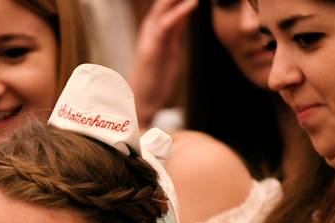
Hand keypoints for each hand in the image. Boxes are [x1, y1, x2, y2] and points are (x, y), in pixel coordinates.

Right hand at [129, 0, 197, 126]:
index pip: (169, 3)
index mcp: (155, 28)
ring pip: (164, 7)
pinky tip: (193, 3)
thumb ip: (175, 31)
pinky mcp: (152, 49)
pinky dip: (180, 12)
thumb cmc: (155, 78)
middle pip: (165, 1)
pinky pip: (166, 25)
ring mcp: (149, 38)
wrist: (141, 102)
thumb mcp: (170, 49)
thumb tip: (184, 14)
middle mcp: (150, 29)